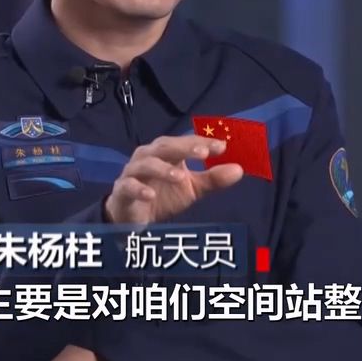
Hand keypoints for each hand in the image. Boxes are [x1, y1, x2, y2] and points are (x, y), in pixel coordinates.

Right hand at [105, 135, 243, 223]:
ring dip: (163, 169)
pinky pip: (128, 186)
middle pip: (165, 146)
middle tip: (204, 153)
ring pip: (145, 163)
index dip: (202, 142)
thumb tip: (239, 169)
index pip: (185, 142)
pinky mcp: (122, 190)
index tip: (222, 146)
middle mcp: (148, 156)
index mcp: (166, 152)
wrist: (133, 218)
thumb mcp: (191, 189)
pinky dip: (139, 188)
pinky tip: (151, 194)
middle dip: (184, 147)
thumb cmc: (163, 196)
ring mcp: (133, 172)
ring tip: (180, 176)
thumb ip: (213, 179)